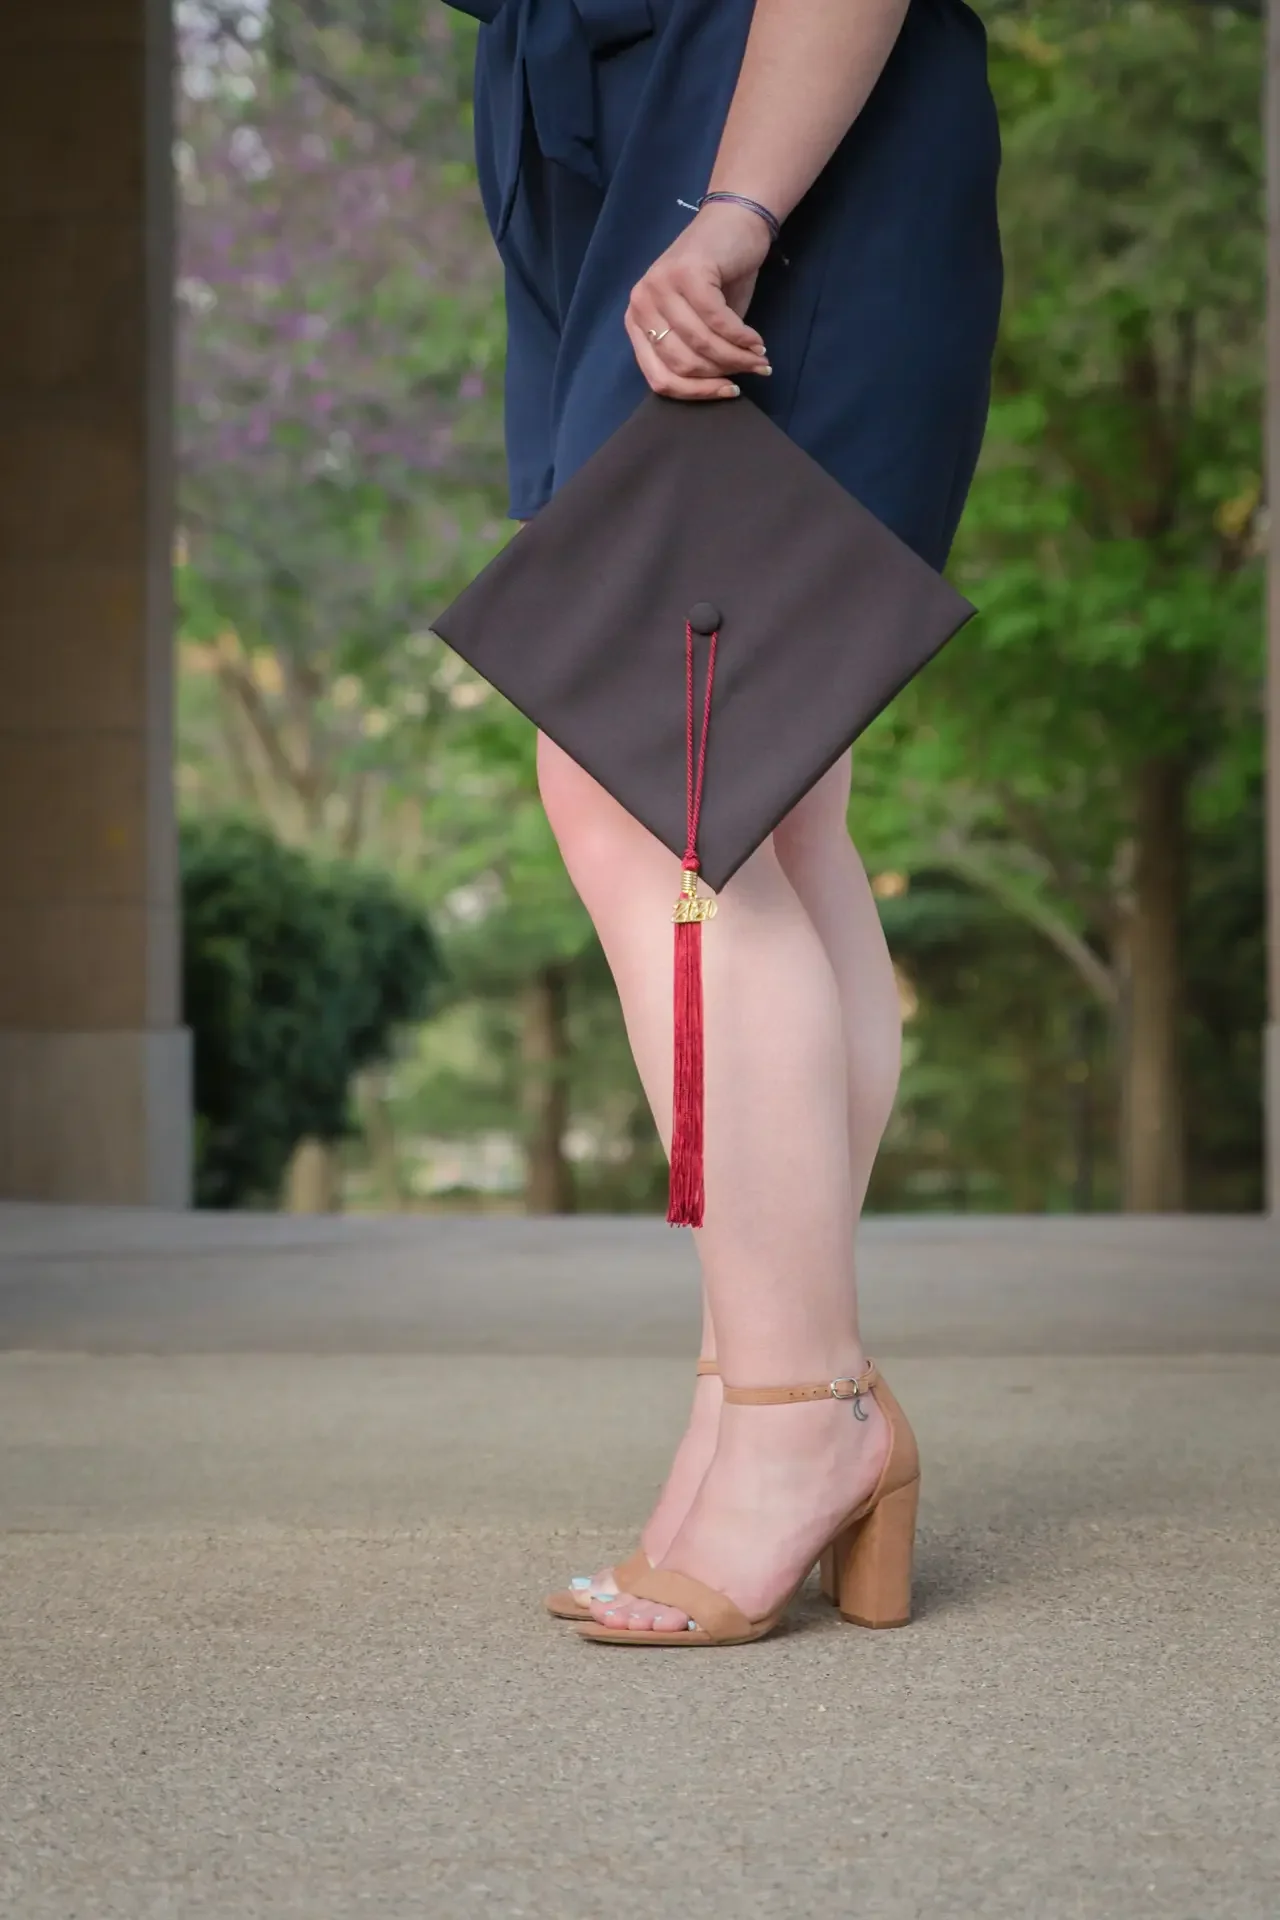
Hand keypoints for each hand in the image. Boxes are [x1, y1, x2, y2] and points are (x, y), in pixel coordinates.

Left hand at [625, 201, 772, 400]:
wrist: (734, 221)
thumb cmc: (718, 276)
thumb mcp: (699, 322)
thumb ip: (696, 353)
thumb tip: (715, 389)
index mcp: (637, 322)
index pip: (659, 377)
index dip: (696, 393)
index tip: (727, 392)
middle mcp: (641, 303)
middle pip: (681, 363)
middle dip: (722, 373)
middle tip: (752, 370)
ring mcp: (660, 286)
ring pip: (700, 344)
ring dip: (737, 358)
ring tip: (759, 359)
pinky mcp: (687, 273)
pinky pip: (717, 322)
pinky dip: (741, 337)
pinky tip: (757, 341)